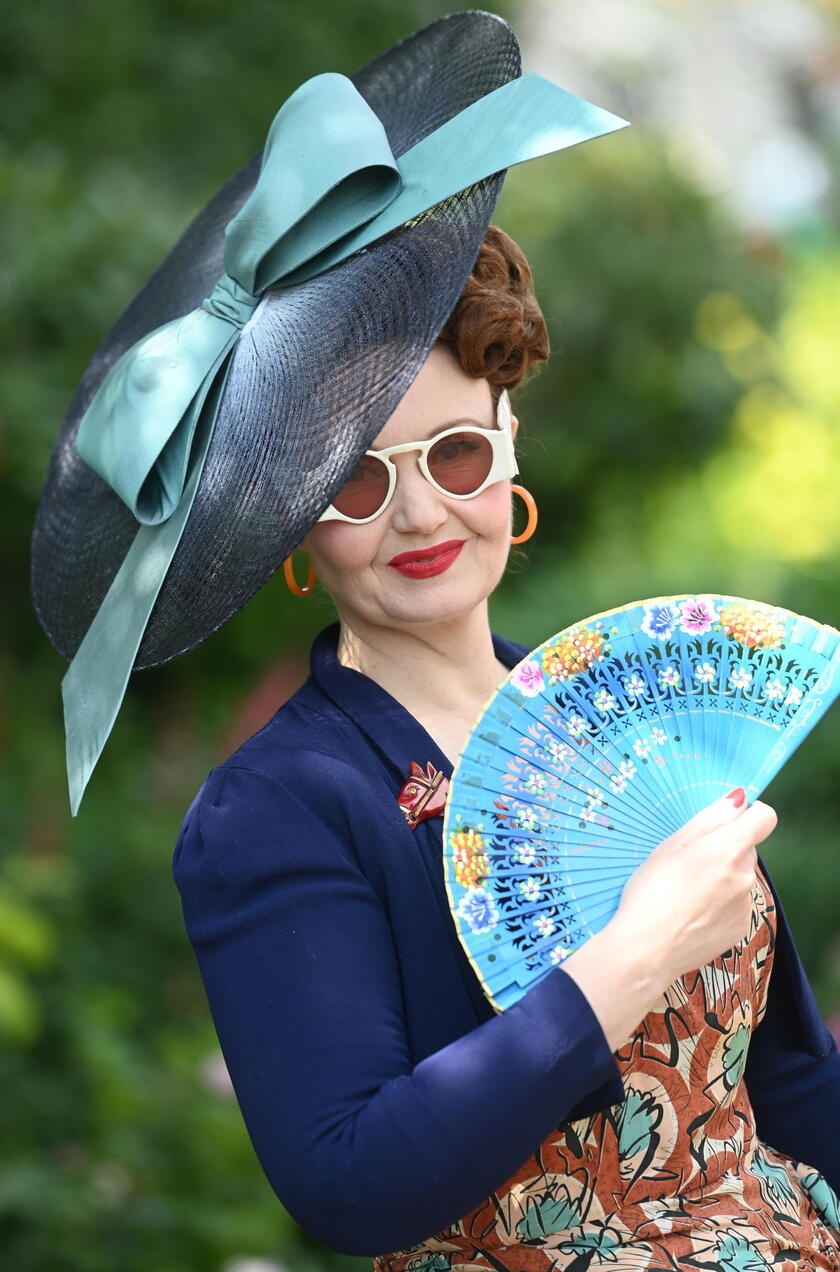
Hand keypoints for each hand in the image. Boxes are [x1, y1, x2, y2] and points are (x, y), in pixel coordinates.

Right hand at [611, 789, 777, 983]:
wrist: (647, 950)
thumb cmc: (651, 892)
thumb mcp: (672, 845)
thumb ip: (711, 817)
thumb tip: (740, 799)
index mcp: (728, 849)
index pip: (764, 818)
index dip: (749, 813)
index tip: (729, 819)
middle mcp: (744, 876)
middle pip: (745, 849)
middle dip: (724, 848)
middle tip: (687, 861)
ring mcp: (745, 905)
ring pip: (739, 877)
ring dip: (721, 877)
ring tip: (685, 892)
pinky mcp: (740, 929)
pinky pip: (736, 904)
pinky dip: (720, 904)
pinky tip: (692, 912)